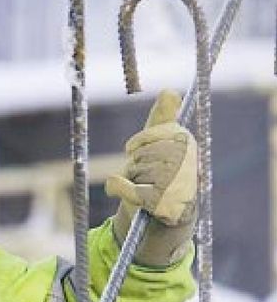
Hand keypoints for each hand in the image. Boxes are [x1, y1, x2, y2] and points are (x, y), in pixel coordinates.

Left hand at [106, 89, 197, 266]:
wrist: (172, 211)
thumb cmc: (165, 171)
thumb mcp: (164, 142)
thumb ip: (163, 117)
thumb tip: (169, 91)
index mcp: (186, 141)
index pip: (148, 136)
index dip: (138, 144)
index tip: (138, 151)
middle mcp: (184, 160)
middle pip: (139, 154)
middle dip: (135, 163)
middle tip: (145, 173)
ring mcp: (173, 181)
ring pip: (134, 171)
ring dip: (131, 178)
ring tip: (146, 184)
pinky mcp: (160, 201)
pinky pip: (128, 189)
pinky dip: (117, 188)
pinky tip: (116, 187)